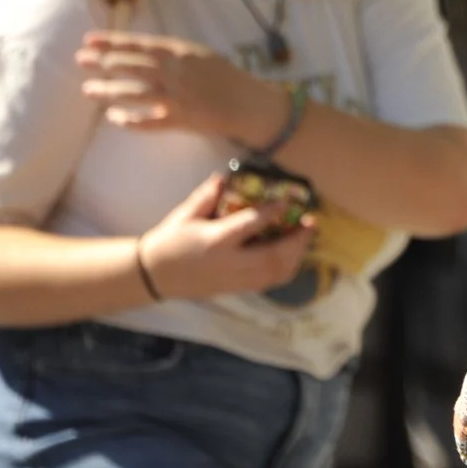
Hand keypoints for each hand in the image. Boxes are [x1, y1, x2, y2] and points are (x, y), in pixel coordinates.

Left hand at [77, 32, 285, 144]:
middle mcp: (175, 73)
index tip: (88, 40)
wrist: (250, 105)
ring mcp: (176, 98)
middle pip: (130, 66)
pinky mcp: (179, 121)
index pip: (138, 44)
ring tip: (88, 89)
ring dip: (108, 91)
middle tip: (80, 61)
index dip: (111, 42)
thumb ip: (171, 52)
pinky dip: (129, 120)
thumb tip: (139, 49)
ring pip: (133, 93)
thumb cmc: (226, 76)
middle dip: (102, 62)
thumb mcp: (199, 54)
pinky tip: (114, 118)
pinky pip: (148, 122)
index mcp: (180, 53)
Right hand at [140, 174, 311, 300]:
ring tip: (305, 237)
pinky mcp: (237, 289)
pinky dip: (287, 268)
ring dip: (297, 255)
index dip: (272, 213)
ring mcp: (236, 280)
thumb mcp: (185, 214)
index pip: (250, 225)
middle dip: (297, 240)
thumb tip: (224, 177)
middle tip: (311, 223)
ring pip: (276, 272)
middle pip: (273, 256)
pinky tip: (293, 255)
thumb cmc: (170, 241)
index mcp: (216, 241)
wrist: (155, 276)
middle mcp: (230, 263)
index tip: (288, 202)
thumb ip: (206, 196)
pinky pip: (270, 282)